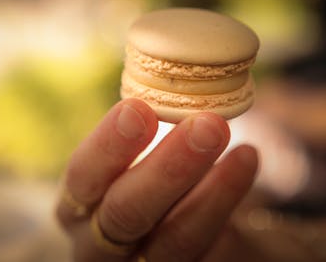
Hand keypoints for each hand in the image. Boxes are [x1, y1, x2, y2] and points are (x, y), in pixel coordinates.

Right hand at [56, 98, 258, 261]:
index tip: (139, 108)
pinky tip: (247, 174)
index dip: (108, 146)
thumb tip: (184, 81)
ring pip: (173, 243)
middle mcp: (97, 246)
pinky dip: (231, 219)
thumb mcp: (130, 163)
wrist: (172, 237)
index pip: (82, 178)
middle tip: (209, 126)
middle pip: (125, 215)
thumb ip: (142, 135)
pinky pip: (209, 258)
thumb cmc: (144, 186)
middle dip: (168, 169)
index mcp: (78, 207)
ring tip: (246, 153)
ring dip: (213, 195)